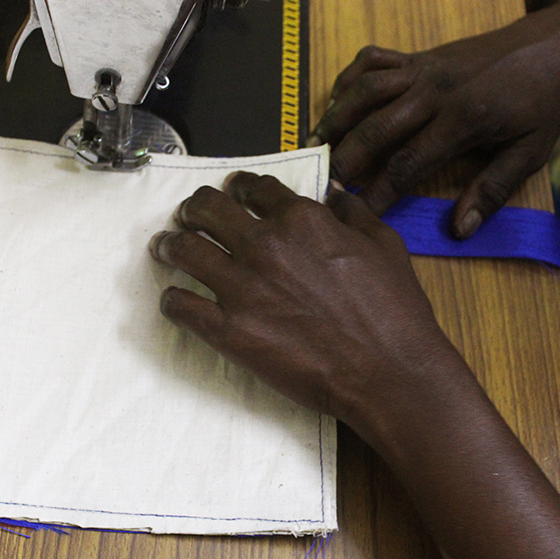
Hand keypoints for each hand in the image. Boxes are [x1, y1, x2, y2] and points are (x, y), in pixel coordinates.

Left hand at [149, 172, 463, 441]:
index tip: (234, 192)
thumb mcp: (385, 245)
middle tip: (189, 216)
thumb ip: (354, 213)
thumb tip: (335, 193)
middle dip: (194, 208)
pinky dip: (172, 301)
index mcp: (302, 220)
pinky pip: (181, 306)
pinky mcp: (229, 330)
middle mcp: (265, 245)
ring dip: (169, 244)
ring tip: (165, 247)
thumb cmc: (394, 313)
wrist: (388, 371)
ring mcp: (242, 287)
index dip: (240, 186)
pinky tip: (174, 300)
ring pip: (183, 249)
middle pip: (207, 208)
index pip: (255, 188)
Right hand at [311, 16, 559, 237]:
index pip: (408, 163)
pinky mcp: (420, 54)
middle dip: (346, 160)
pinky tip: (339, 101)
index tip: (358, 215)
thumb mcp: (529, 151)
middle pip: (376, 127)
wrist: (553, 43)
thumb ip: (492, 190)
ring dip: (337, 119)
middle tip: (323, 187)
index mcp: (462, 119)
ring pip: (366, 91)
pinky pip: (374, 60)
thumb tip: (461, 230)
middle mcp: (435, 90)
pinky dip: (351, 78)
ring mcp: (423, 68)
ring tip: (316, 146)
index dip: (379, 192)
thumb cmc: (544, 99)